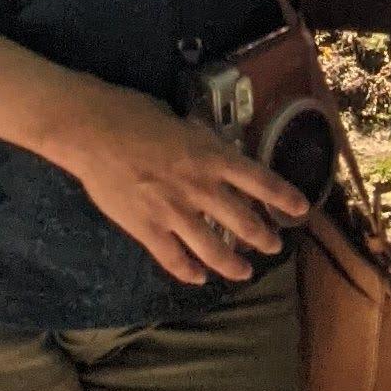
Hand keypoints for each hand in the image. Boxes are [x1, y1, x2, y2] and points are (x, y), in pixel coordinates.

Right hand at [42, 82, 313, 286]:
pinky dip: (189, 271)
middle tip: (273, 246)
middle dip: (263, 238)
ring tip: (244, 272)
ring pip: (214, 249)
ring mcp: (173, 213)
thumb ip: (196, 141)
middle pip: (243, 222)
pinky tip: (198, 276)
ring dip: (233, 264)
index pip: (259, 181)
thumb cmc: (131, 113)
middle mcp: (199, 188)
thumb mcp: (176, 120)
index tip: (300, 209)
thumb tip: (207, 150)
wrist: (90, 131)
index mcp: (209, 156)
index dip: (283, 197)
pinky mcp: (147, 230)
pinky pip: (174, 258)